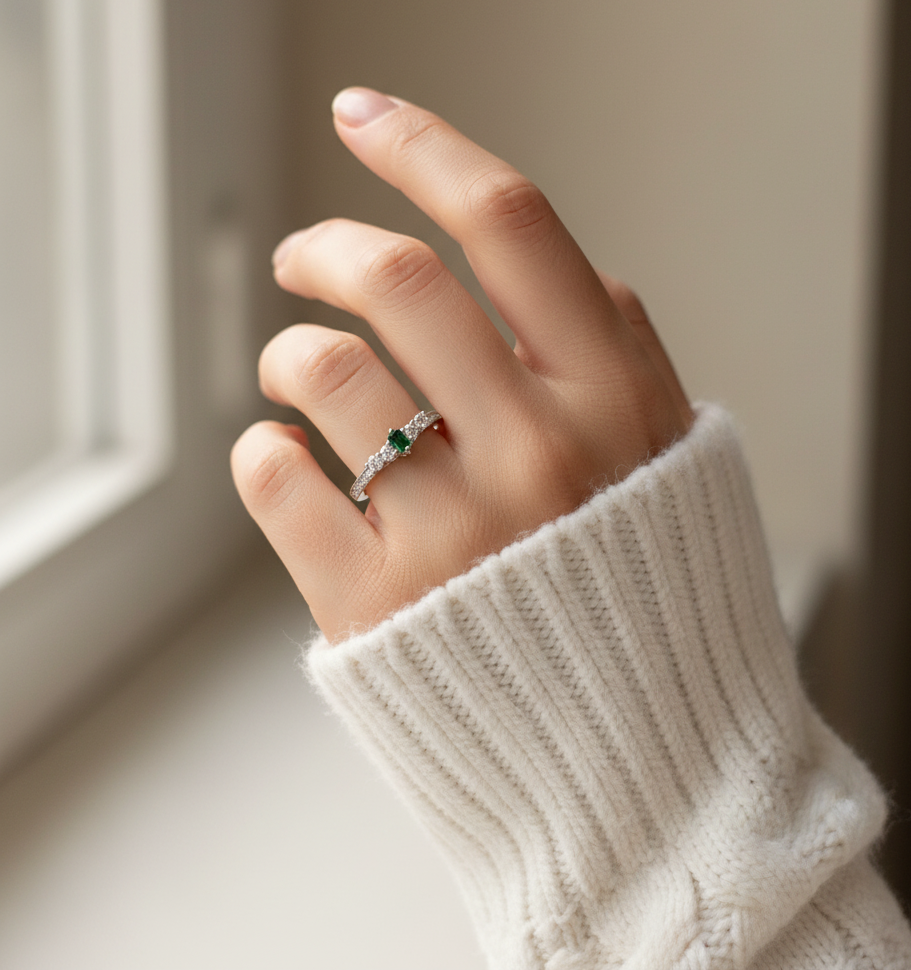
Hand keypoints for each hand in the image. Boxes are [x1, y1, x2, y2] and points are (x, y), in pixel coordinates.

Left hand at [231, 88, 692, 641]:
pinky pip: (274, 478)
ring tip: (295, 371)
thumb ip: (624, 352)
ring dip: (288, 350)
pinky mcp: (374, 603)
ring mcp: (452, 531)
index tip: (365, 116)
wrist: (633, 755)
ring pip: (322, 369)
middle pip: (397, 280)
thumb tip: (559, 265)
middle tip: (306, 259)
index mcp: (613, 402)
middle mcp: (537, 454)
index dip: (426, 147)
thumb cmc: (643, 598)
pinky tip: (288, 460)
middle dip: (327, 248)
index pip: (511, 225)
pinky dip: (263, 449)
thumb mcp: (673, 458)